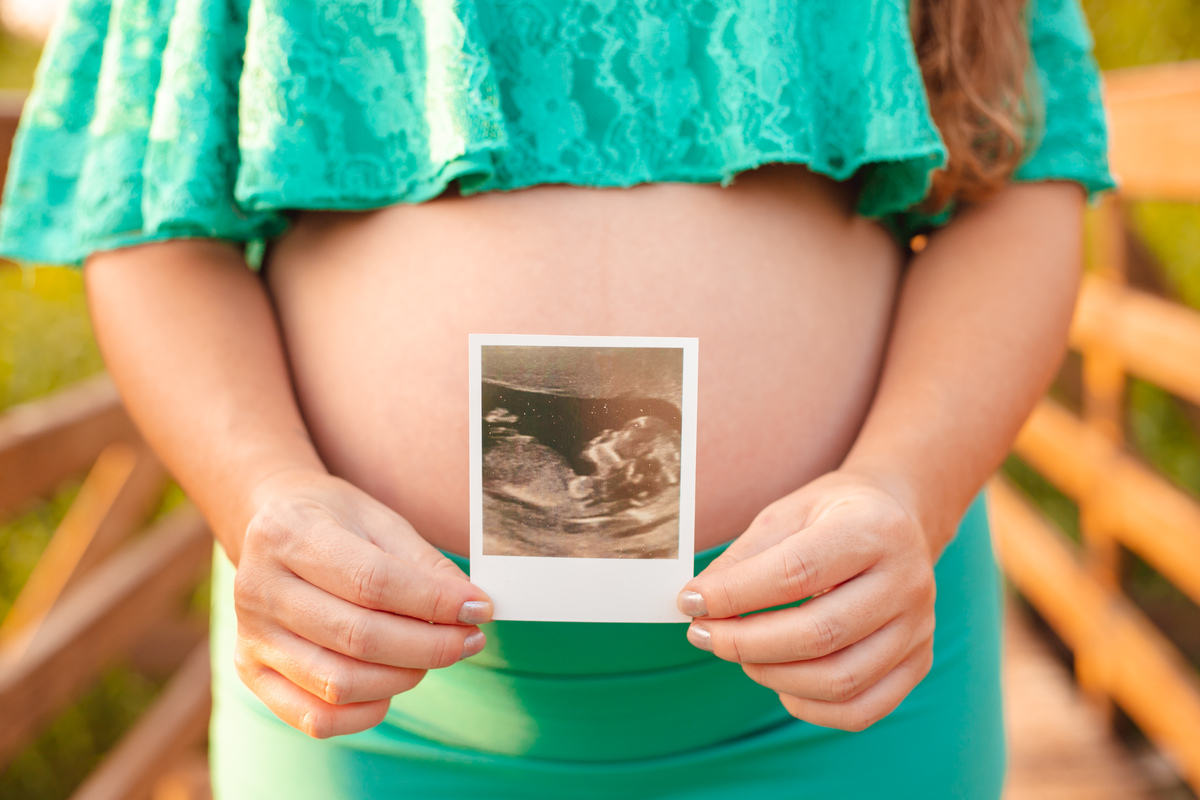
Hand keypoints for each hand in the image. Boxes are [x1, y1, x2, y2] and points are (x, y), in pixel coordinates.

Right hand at [232, 470, 492, 738]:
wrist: (268, 523)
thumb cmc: (334, 520)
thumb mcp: (379, 520)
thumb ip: (423, 563)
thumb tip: (471, 607)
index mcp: (288, 534)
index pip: (373, 582)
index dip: (434, 602)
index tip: (480, 609)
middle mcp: (259, 589)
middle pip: (358, 637)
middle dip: (430, 646)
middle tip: (470, 639)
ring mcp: (251, 635)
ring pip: (339, 683)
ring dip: (403, 678)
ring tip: (433, 655)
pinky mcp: (252, 672)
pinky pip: (315, 718)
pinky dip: (365, 713)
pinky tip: (393, 685)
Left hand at [677, 470, 936, 731]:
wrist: (898, 519)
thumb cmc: (831, 516)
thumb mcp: (785, 515)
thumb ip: (743, 559)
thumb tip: (697, 604)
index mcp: (874, 529)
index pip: (796, 573)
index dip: (735, 594)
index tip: (690, 601)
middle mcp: (907, 581)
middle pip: (819, 634)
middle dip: (745, 642)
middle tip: (702, 634)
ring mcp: (919, 627)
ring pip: (839, 679)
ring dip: (771, 675)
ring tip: (737, 653)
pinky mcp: (919, 662)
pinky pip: (861, 709)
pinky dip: (809, 706)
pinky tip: (779, 682)